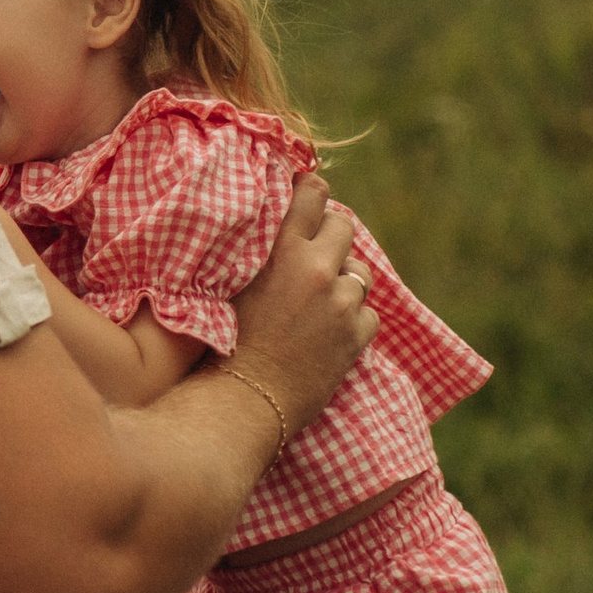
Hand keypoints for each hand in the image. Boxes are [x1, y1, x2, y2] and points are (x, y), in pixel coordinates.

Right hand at [229, 174, 377, 433]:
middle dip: (332, 236)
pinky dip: (353, 320)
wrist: (243, 400)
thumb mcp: (231, 282)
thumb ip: (257, 249)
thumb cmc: (223, 343)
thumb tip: (271, 219)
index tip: (308, 198)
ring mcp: (342, 303)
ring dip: (344, 282)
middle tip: (314, 255)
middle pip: (344, 226)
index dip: (313, 191)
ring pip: (360, 272)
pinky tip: (327, 333)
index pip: (314, 193)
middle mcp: (318, 269)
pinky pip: (369, 312)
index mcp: (283, 249)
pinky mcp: (358, 335)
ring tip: (319, 303)